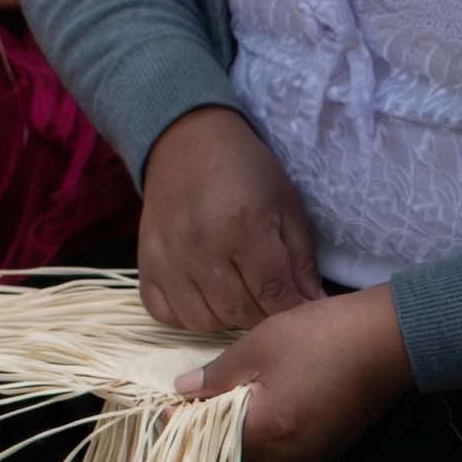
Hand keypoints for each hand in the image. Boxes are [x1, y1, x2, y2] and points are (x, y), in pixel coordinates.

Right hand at [139, 107, 322, 333]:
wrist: (187, 140)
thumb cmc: (246, 171)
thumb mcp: (287, 205)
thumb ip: (302, 261)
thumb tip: (317, 307)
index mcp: (244, 228)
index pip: (273, 295)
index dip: (292, 310)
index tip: (301, 309)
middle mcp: (201, 248)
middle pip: (240, 313)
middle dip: (263, 315)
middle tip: (269, 299)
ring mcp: (168, 259)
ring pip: (203, 322)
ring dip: (227, 318)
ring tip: (238, 295)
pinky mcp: (144, 265)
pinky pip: (166, 315)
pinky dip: (187, 316)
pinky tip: (203, 296)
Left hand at [173, 286, 413, 461]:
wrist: (391, 341)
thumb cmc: (323, 337)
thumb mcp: (261, 345)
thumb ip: (219, 374)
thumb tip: (184, 391)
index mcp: (266, 431)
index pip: (208, 447)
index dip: (181, 430)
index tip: (167, 409)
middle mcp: (289, 456)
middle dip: (208, 454)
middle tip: (193, 420)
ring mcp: (313, 455)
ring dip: (237, 454)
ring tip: (223, 418)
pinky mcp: (329, 446)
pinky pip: (285, 461)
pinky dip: (263, 449)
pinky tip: (261, 418)